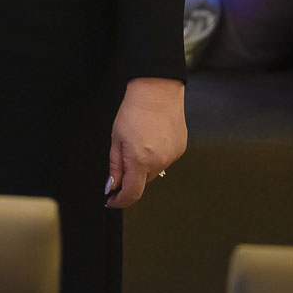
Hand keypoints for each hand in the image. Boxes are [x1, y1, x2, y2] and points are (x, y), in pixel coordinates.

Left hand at [106, 77, 185, 207]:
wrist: (157, 91)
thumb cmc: (134, 110)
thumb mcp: (116, 139)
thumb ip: (115, 166)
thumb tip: (112, 186)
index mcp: (140, 161)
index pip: (131, 194)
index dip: (120, 201)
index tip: (112, 200)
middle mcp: (159, 163)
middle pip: (142, 181)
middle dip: (131, 175)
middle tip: (124, 155)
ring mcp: (172, 157)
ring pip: (154, 170)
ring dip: (144, 163)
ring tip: (140, 139)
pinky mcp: (180, 149)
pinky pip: (165, 159)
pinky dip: (156, 154)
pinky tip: (152, 137)